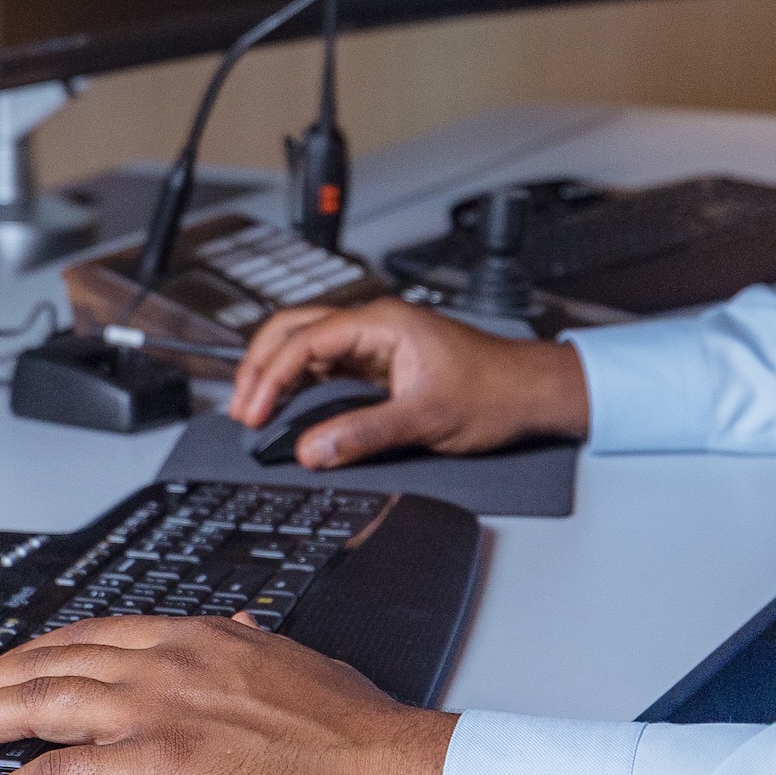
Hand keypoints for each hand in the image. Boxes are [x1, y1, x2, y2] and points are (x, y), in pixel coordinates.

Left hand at [0, 616, 456, 774]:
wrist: (392, 773)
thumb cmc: (355, 737)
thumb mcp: (292, 668)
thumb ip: (248, 652)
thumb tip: (233, 637)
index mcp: (196, 636)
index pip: (84, 638)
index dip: (23, 656)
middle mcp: (167, 659)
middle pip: (42, 662)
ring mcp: (159, 708)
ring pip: (34, 704)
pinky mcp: (159, 764)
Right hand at [226, 297, 589, 467]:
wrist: (533, 392)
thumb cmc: (495, 391)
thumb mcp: (426, 419)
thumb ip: (364, 434)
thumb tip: (312, 450)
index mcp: (382, 323)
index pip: (305, 340)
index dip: (270, 376)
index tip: (253, 412)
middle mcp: (373, 326)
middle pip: (294, 331)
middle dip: (260, 367)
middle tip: (242, 409)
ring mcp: (375, 344)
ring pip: (307, 347)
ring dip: (277, 375)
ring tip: (255, 412)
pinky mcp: (380, 365)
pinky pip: (327, 368)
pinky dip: (300, 387)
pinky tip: (289, 411)